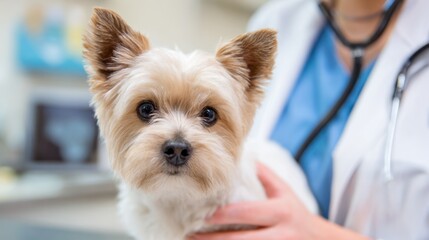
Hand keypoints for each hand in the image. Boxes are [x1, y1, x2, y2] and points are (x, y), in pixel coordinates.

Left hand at [189, 162, 317, 239]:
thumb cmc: (297, 213)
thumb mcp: (285, 192)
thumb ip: (265, 175)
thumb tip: (242, 155)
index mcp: (280, 212)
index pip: (246, 213)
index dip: (223, 215)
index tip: (203, 215)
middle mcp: (280, 234)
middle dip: (213, 239)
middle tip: (191, 235)